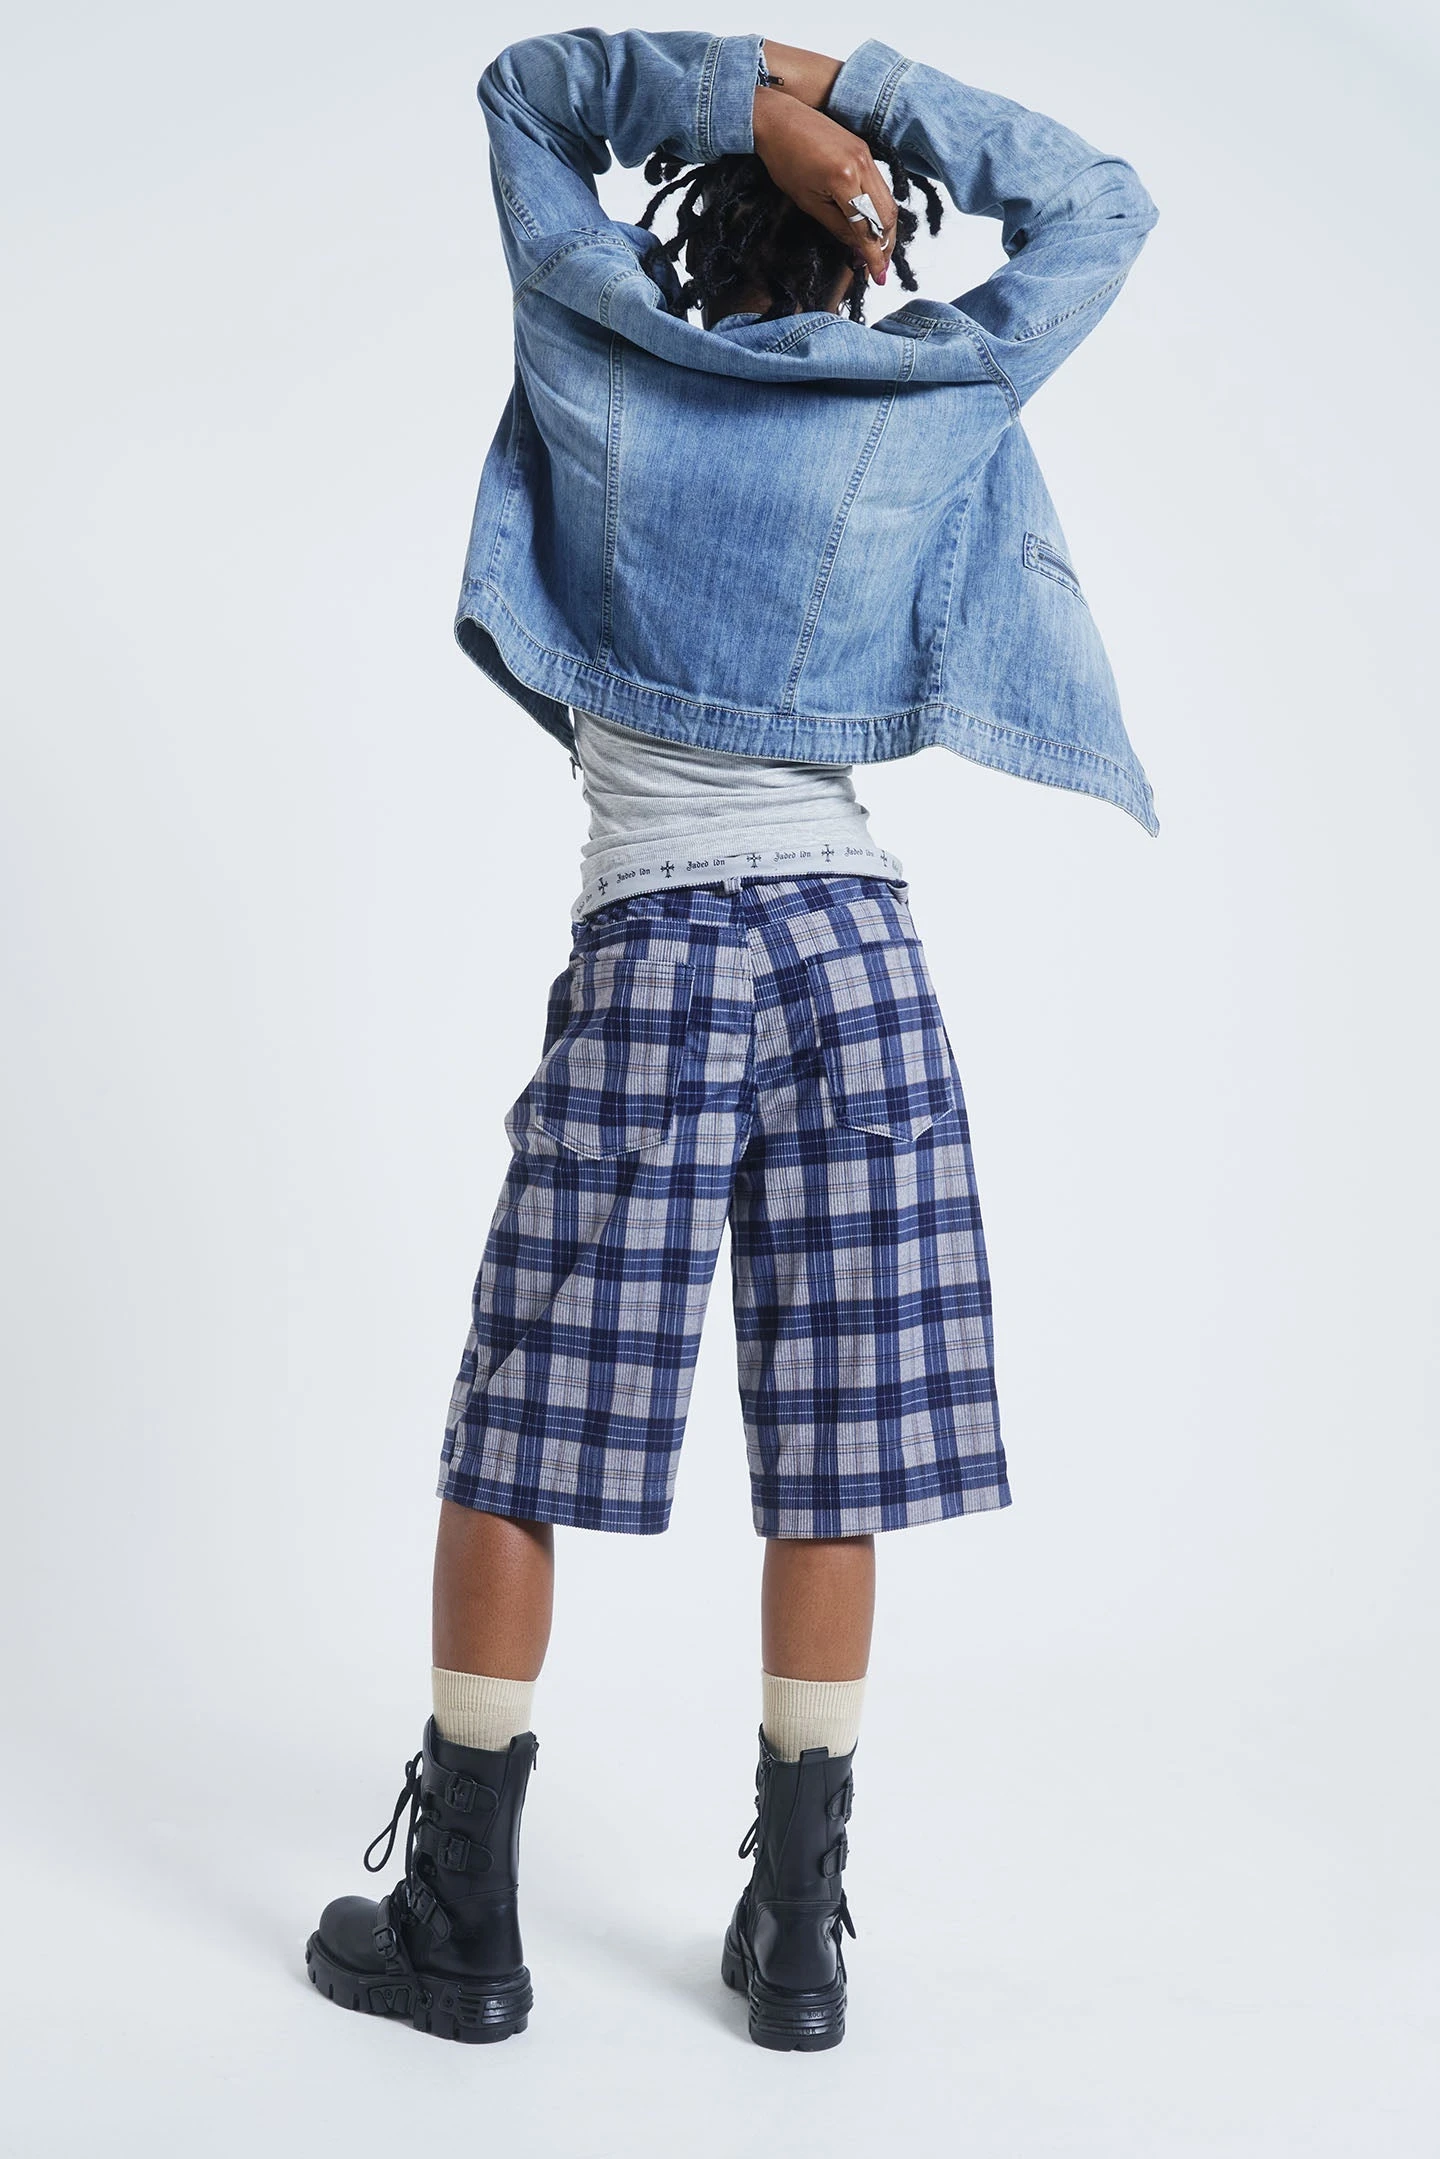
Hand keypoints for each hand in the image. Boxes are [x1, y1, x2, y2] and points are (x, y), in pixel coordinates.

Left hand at [752, 89, 896, 283]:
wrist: (779, 119)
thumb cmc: (785, 159)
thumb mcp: (808, 202)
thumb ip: (838, 227)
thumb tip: (859, 250)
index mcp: (845, 179)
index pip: (868, 227)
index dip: (873, 256)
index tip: (876, 276)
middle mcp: (863, 165)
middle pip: (887, 216)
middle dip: (886, 246)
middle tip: (879, 268)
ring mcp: (867, 155)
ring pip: (888, 201)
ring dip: (886, 230)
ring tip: (877, 251)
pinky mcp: (865, 150)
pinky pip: (881, 186)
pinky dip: (880, 209)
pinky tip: (873, 224)